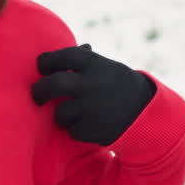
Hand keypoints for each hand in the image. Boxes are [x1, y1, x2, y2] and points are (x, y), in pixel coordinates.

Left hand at [31, 43, 155, 145]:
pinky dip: (76, 129)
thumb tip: (56, 54)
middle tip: (37, 96)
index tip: (42, 67)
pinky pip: (72, 131)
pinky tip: (88, 124)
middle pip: (53, 85)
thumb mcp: (106, 67)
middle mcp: (92, 84)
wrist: (147, 113)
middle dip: (39, 91)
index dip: (46, 61)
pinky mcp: (94, 130)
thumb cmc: (118, 86)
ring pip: (60, 113)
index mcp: (94, 64)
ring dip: (62, 115)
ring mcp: (93, 108)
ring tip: (73, 113)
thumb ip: (82, 61)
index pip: (62, 56)